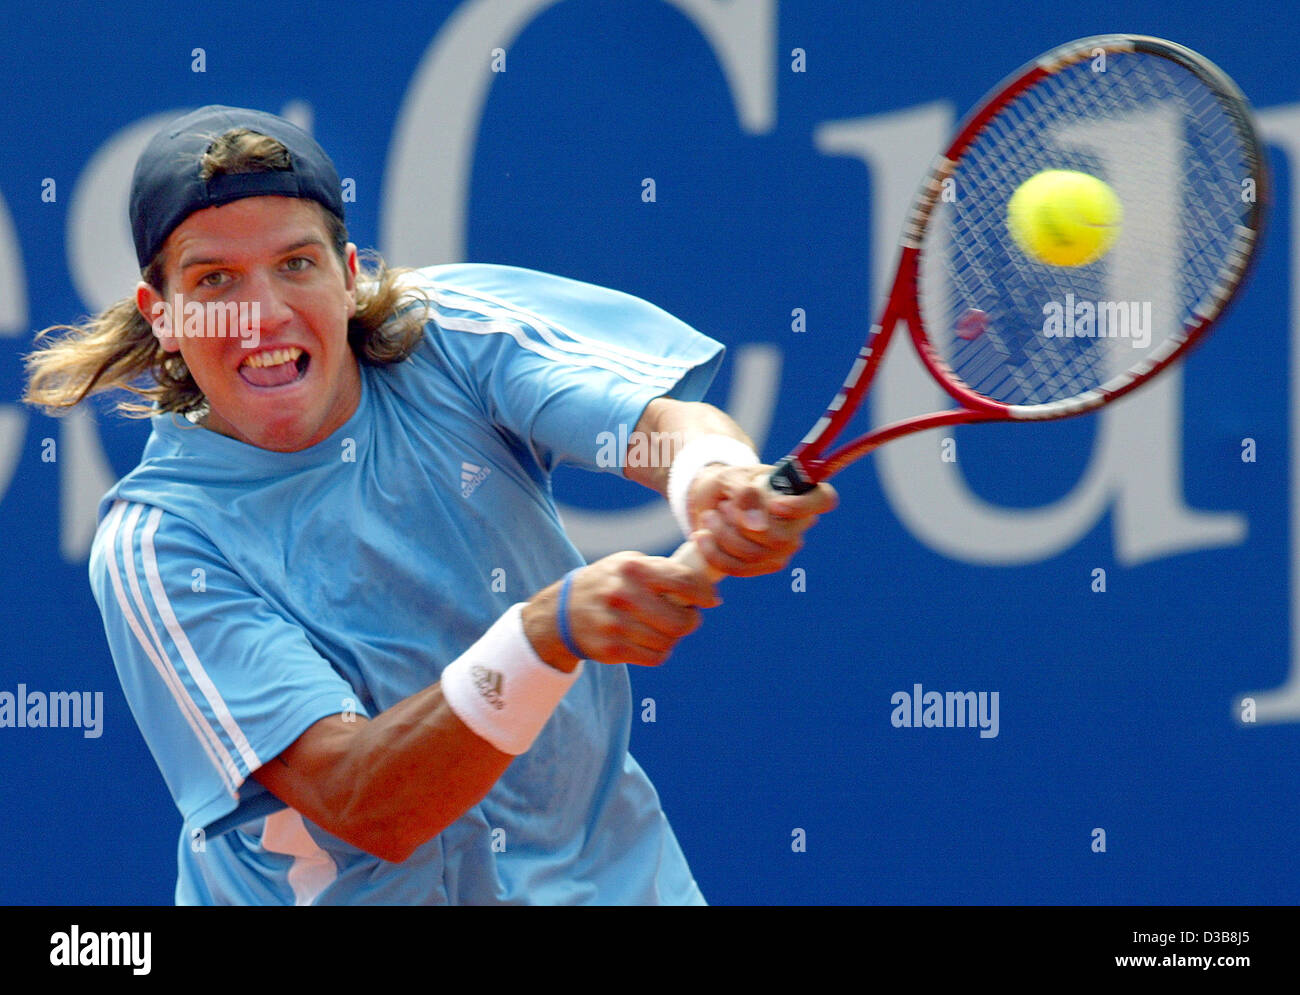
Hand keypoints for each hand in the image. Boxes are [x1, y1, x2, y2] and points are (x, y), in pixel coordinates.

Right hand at [522, 552, 720, 668]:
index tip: (711, 600)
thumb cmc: (609, 582)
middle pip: (681, 620)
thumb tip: (709, 589)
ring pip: (669, 641)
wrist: (563, 611)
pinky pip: (654, 657)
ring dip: (673, 637)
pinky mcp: (612, 649)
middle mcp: (623, 595)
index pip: (684, 582)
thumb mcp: (630, 563)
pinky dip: (659, 651)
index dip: (704, 593)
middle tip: (687, 617)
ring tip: (664, 627)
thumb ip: (665, 570)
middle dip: (691, 620)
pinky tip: (650, 640)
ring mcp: (616, 625)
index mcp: (633, 568)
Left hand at [686, 464, 837, 576]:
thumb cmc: (728, 482)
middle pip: (780, 537)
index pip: (824, 500)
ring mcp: (784, 547)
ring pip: (757, 555)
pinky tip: (702, 536)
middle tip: (722, 505)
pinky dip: (715, 553)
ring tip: (709, 516)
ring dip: (724, 536)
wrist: (710, 500)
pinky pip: (741, 568)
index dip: (803, 506)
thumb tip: (757, 527)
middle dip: (740, 524)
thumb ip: (745, 493)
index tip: (775, 504)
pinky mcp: (764, 565)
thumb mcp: (731, 477)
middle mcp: (799, 523)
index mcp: (801, 492)